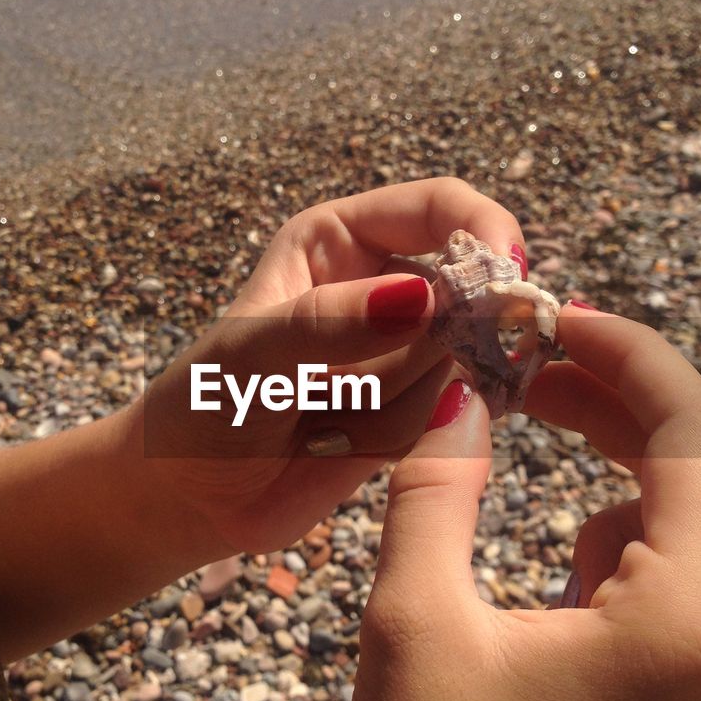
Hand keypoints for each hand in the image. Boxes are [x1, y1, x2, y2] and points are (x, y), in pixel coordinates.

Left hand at [141, 177, 524, 562]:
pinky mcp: (418, 410)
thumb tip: (425, 297)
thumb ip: (330, 322)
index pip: (437, 207)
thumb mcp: (252, 354)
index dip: (483, 226)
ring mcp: (406, 351)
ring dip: (405, 396)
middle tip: (375, 377)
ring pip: (463, 360)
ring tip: (326, 415)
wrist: (193, 493)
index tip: (508, 270)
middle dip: (449, 332)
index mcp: (341, 240)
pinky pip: (453, 413)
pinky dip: (417, 431)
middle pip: (470, 288)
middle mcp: (383, 286)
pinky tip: (350, 438)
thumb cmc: (205, 402)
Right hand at [346, 304, 700, 700]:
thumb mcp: (413, 622)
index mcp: (691, 620)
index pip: (696, 430)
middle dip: (618, 397)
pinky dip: (634, 538)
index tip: (547, 315)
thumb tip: (457, 389)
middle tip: (528, 359)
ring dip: (625, 462)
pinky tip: (566, 563)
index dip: (622, 351)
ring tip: (536, 425)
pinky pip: (697, 581)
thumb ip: (438, 483)